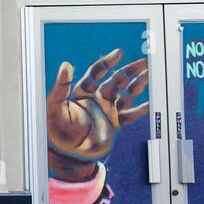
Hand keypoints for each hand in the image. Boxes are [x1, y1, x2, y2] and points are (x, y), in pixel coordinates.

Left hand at [47, 48, 148, 180]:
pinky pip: (129, 115)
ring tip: (148, 76)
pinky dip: (139, 111)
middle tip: (144, 62)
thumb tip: (66, 65)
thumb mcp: (55, 105)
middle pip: (117, 80)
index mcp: (83, 90)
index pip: (98, 72)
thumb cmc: (57, 127)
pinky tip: (148, 104)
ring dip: (137, 85)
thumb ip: (61, 86)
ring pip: (126, 94)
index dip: (108, 61)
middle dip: (130, 70)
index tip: (119, 53)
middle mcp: (97, 97)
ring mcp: (107, 110)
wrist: (66, 151)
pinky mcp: (114, 123)